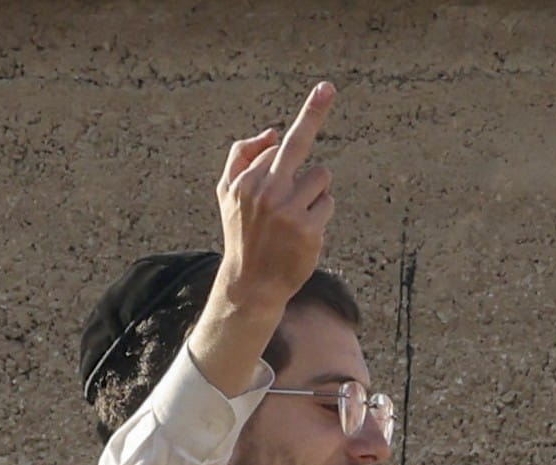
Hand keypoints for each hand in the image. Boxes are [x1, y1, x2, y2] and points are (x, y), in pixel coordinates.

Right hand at [186, 82, 336, 396]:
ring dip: (314, 193)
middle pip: (298, 144)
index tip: (327, 87)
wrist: (250, 285)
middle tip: (329, 87)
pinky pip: (327, 203)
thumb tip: (272, 132)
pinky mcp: (307, 228)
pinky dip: (320, 215)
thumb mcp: (227, 197)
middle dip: (315, 112)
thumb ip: (241, 159)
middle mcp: (264, 192)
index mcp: (245, 182)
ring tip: (296, 216)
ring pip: (320, 177)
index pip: (276, 145)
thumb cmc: (243, 235)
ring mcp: (286, 210)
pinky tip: (303, 232)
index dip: (307, 117)